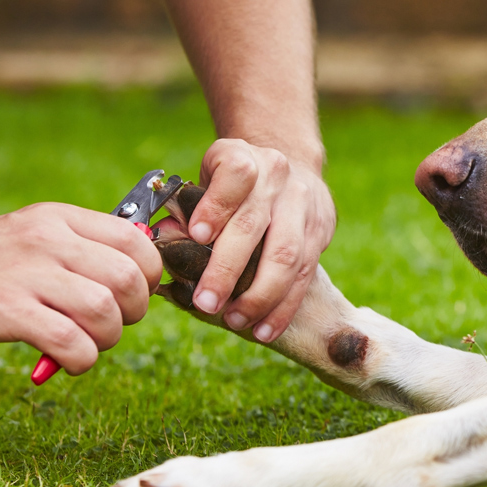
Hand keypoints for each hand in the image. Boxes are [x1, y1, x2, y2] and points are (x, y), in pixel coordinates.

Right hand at [0, 203, 161, 373]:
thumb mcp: (35, 238)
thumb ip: (83, 250)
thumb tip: (141, 275)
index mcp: (59, 219)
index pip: (135, 239)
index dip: (149, 274)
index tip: (135, 294)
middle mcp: (46, 239)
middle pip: (128, 277)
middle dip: (134, 311)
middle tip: (112, 324)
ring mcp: (25, 273)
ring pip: (104, 309)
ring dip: (107, 338)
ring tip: (87, 344)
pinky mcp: (4, 310)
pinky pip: (71, 340)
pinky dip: (82, 359)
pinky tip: (68, 360)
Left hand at [180, 138, 334, 341]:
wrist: (290, 165)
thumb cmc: (235, 183)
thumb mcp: (209, 178)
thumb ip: (189, 208)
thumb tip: (166, 240)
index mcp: (244, 158)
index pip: (235, 175)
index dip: (216, 206)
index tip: (197, 235)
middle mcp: (278, 178)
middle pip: (255, 224)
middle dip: (228, 269)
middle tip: (206, 302)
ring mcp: (304, 205)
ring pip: (287, 256)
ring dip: (260, 296)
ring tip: (236, 321)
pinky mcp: (321, 232)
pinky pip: (305, 276)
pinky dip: (283, 307)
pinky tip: (264, 328)